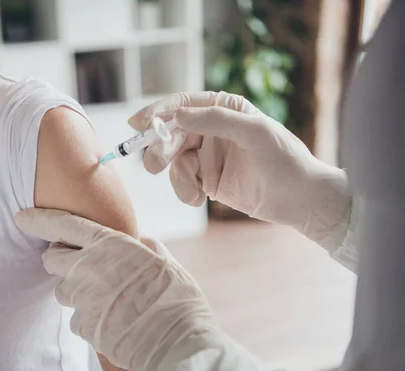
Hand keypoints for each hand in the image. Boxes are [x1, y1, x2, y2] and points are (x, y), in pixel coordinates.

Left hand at [15, 208, 220, 370]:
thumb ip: (143, 245)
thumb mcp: (164, 259)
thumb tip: (136, 241)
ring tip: (106, 299)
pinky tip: (112, 320)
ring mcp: (83, 298)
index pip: (63, 224)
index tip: (21, 217)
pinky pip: (76, 317)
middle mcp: (89, 267)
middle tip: (77, 266)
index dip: (38, 219)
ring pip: (62, 290)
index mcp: (110, 244)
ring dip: (76, 291)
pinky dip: (89, 317)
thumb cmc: (176, 298)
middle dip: (58, 259)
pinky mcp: (82, 325)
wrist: (177, 342)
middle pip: (51, 258)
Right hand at [130, 91, 351, 250]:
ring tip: (193, 191)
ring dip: (176, 177)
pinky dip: (184, 191)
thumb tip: (179, 116)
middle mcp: (210, 129)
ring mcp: (206, 155)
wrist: (299, 199)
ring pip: (172, 161)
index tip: (137, 124)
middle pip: (170, 134)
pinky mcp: (205, 179)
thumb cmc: (285, 158)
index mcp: (223, 108)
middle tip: (154, 166)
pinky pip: (181, 181)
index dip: (157, 112)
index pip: (182, 104)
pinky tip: (200, 199)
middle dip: (160, 150)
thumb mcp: (254, 132)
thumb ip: (216, 120)